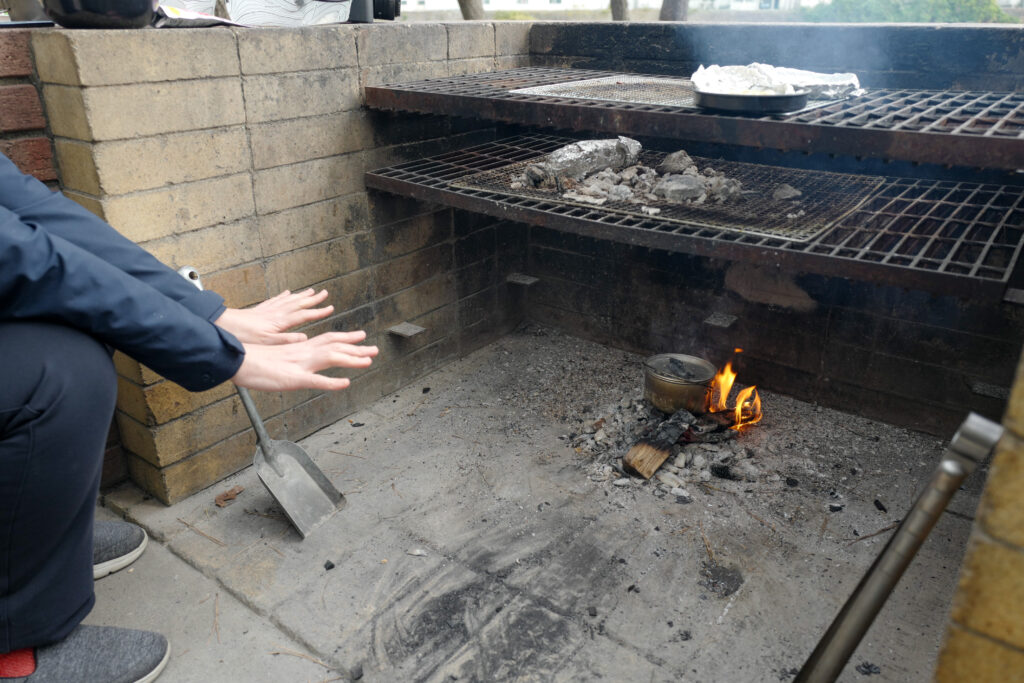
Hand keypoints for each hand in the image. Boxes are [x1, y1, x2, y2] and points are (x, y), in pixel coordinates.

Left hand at [215, 289, 333, 344]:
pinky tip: (286, 293)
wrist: (222, 326)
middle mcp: (275, 312)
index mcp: (280, 321)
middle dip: (313, 299)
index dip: (318, 312)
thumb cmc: (243, 337)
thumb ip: (287, 340)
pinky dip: (283, 296)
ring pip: (288, 300)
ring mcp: (267, 310)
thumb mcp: (267, 343)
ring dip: (301, 295)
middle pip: (298, 303)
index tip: (330, 308)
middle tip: (325, 293)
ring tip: (310, 290)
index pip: (304, 315)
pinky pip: (275, 300)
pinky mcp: (259, 310)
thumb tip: (305, 339)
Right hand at [231, 331, 377, 391]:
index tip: (361, 337)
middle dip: (356, 348)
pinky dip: (332, 382)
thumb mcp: (278, 357)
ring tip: (369, 361)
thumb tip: (301, 357)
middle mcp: (303, 353)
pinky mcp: (293, 378)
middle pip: (334, 346)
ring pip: (330, 358)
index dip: (346, 338)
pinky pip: (316, 380)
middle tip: (375, 349)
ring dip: (351, 360)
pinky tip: (345, 383)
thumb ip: (291, 357)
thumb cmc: (253, 360)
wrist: (237, 361)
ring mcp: (299, 365)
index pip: (327, 339)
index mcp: (300, 349)